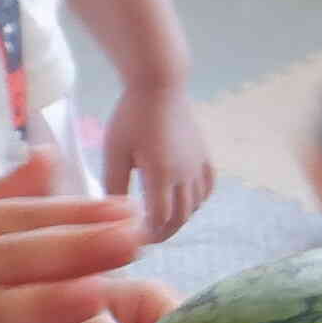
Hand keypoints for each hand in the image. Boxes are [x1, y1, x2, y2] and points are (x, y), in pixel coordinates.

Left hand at [102, 80, 213, 240]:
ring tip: (162, 219)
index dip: (149, 235)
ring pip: (196, 205)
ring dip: (180, 218)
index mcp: (160, 174)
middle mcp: (184, 173)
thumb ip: (114, 185)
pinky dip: (198, 201)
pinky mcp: (204, 154)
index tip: (135, 239)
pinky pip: (207, 187)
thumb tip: (115, 212)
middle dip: (165, 233)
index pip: (160, 219)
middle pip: (181, 218)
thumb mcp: (114, 151)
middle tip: (148, 238)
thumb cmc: (131, 115)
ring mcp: (198, 164)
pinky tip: (186, 201)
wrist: (159, 83)